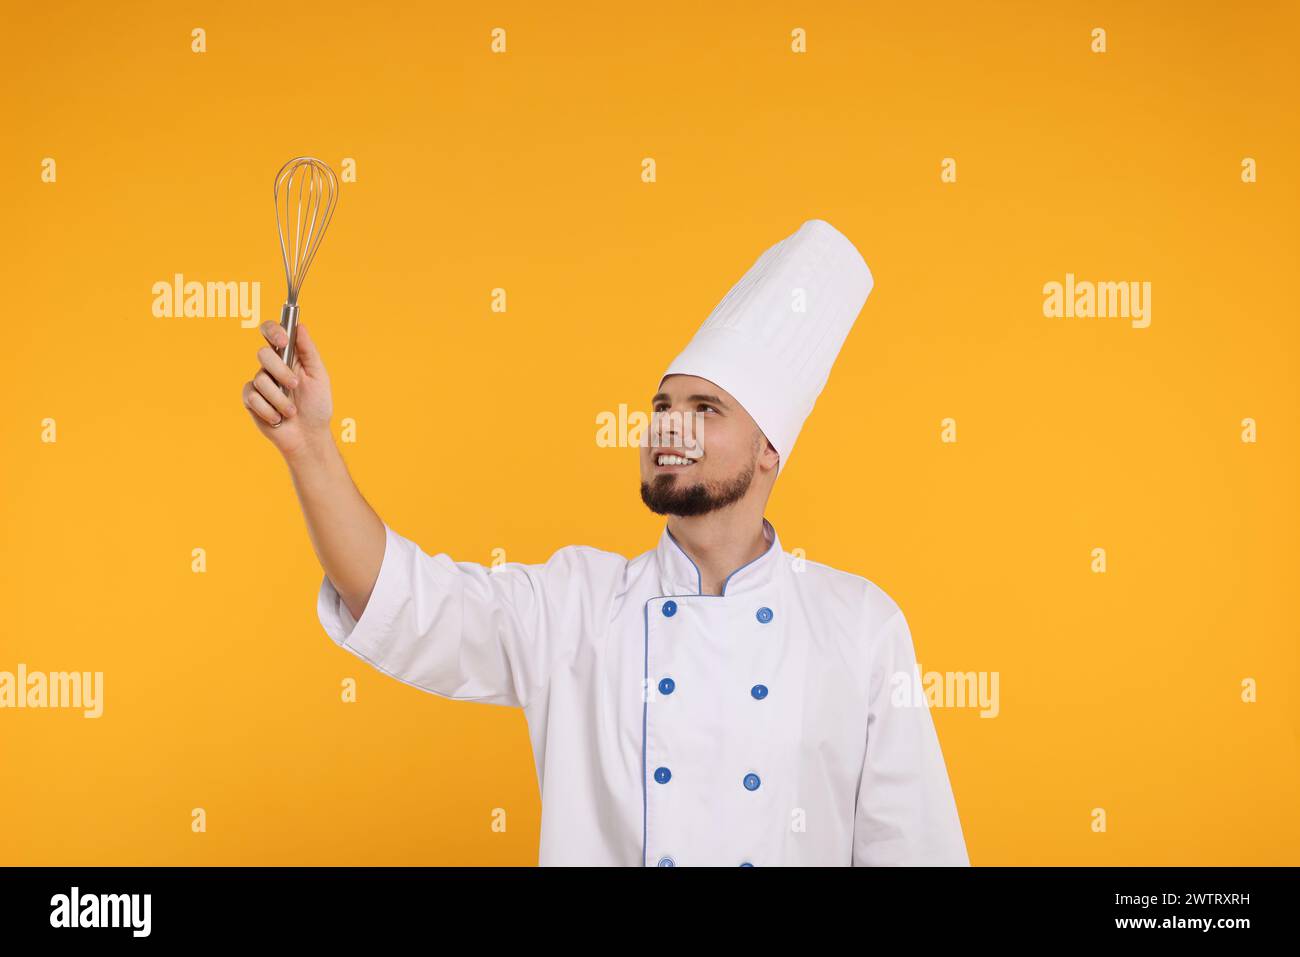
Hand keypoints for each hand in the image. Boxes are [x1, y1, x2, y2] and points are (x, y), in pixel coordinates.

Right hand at [241, 320, 332, 457]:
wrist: (309, 436)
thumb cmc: (317, 406)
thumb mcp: (318, 376)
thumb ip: (308, 351)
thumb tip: (300, 326)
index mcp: (289, 357)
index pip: (272, 333)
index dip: (273, 330)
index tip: (284, 340)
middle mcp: (272, 367)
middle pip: (263, 354)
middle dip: (280, 371)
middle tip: (295, 386)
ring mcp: (260, 383)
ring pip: (260, 379)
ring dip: (280, 398)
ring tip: (292, 411)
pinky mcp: (251, 400)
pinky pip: (252, 397)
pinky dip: (269, 410)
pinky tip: (278, 418)